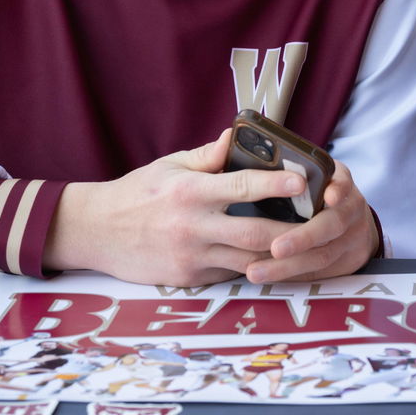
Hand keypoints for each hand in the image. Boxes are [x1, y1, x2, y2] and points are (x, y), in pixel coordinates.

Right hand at [43, 129, 319, 285]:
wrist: (97, 232)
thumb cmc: (137, 193)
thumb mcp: (170, 166)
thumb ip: (208, 156)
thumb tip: (238, 135)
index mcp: (192, 193)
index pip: (242, 187)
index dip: (275, 185)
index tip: (301, 181)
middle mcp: (194, 227)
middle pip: (255, 233)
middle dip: (291, 232)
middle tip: (318, 223)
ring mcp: (192, 257)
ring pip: (248, 261)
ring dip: (277, 255)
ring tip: (304, 244)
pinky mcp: (189, 279)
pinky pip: (229, 274)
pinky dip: (251, 266)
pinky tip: (270, 258)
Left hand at [242, 159, 380, 283]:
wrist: (344, 217)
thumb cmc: (300, 187)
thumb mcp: (292, 165)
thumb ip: (251, 154)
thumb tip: (226, 137)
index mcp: (335, 176)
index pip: (340, 180)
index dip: (336, 188)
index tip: (328, 196)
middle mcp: (349, 205)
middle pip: (333, 223)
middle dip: (304, 236)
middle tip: (276, 247)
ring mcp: (352, 235)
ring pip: (322, 255)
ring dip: (289, 265)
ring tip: (255, 271)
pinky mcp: (346, 260)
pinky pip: (318, 273)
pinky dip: (292, 276)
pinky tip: (267, 277)